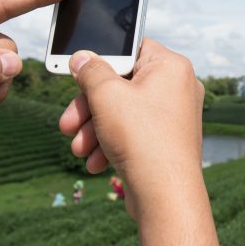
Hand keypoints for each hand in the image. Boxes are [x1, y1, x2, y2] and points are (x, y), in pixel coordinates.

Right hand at [58, 39, 204, 221]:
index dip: (101, 61)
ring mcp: (174, 116)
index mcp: (171, 66)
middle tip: (67, 124)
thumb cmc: (142, 139)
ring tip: (78, 149)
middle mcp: (177, 88)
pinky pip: (133, 133)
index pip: (131, 49)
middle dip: (89, 108)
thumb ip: (90, 71)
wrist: (166, 196)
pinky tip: (96, 163)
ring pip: (123, 113)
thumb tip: (82, 57)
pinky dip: (111, 144)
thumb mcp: (106, 95)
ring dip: (94, 130)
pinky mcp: (166, 141)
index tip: (77, 73)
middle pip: (121, 85)